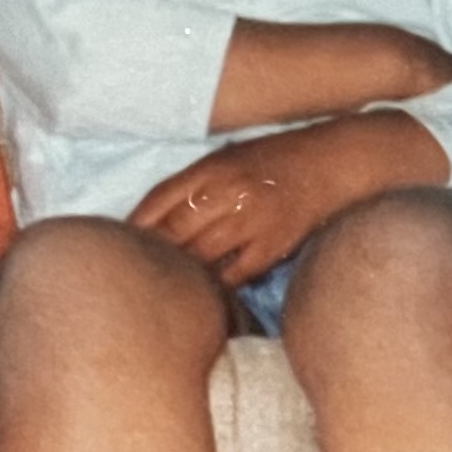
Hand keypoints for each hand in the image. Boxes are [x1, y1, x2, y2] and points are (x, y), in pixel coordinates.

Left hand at [131, 122, 344, 286]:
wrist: (333, 162)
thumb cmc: (274, 159)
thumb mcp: (228, 157)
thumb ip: (193, 185)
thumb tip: (151, 219)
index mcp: (212, 167)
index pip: (159, 199)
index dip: (134, 224)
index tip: (117, 241)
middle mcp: (228, 193)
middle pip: (173, 232)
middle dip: (150, 253)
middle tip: (131, 270)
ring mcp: (251, 222)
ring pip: (199, 258)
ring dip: (177, 273)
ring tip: (160, 285)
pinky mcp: (272, 248)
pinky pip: (231, 276)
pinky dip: (212, 286)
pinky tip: (200, 293)